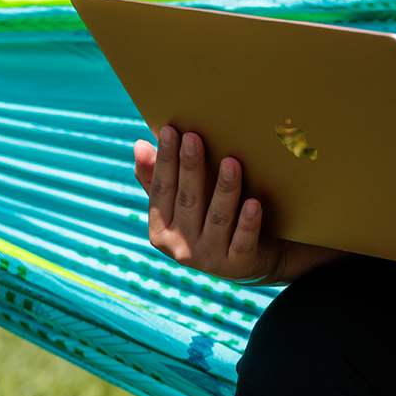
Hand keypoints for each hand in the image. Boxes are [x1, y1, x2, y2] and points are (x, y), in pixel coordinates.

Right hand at [133, 125, 282, 282]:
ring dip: (224, 190)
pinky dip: (248, 223)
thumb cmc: (214, 221)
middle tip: (195, 137)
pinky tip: (254, 203)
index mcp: (161, 230)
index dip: (164, 160)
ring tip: (231, 162)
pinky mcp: (238, 266)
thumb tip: (140, 145)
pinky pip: (243, 242)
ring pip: (218, 219)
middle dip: (190, 167)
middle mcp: (180, 248)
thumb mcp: (185, 204)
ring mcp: (210, 259)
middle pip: (188, 201)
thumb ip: (159, 179)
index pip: (161, 190)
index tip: (169, 130)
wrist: (255, 259)